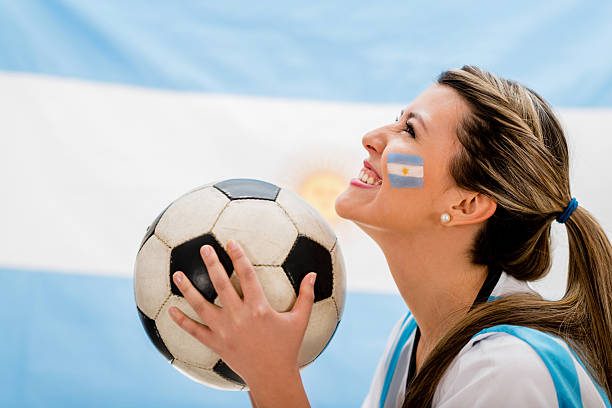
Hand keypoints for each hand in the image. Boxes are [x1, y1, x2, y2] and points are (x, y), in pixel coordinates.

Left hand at [168, 239, 316, 386]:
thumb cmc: (287, 347)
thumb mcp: (299, 320)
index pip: (247, 274)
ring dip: (188, 289)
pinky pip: (194, 331)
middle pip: (221, 284)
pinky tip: (171, 311)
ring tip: (177, 274)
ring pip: (201, 305)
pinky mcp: (216, 344)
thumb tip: (314, 274)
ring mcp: (224, 330)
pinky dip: (182, 321)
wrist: (272, 376)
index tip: (231, 242)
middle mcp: (239, 316)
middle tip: (203, 248)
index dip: (239, 256)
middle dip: (212, 263)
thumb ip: (306, 296)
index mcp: (259, 307)